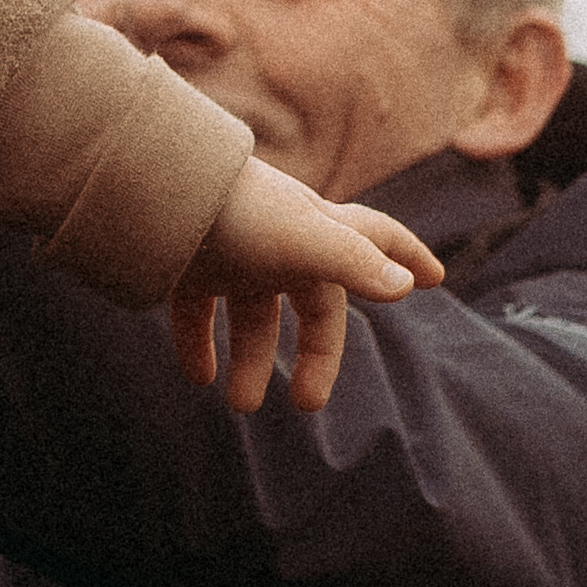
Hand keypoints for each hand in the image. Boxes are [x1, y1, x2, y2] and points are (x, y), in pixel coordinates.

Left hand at [167, 158, 441, 416]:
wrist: (152, 183)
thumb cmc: (237, 209)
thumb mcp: (302, 239)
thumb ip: (353, 262)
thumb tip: (404, 286)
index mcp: (317, 228)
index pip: (375, 240)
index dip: (405, 255)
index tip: (433, 277)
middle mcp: (279, 240)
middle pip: (312, 304)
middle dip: (315, 354)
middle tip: (307, 403)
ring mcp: (232, 250)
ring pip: (253, 316)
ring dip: (251, 361)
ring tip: (240, 404)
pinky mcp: (186, 261)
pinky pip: (196, 311)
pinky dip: (198, 345)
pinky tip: (198, 376)